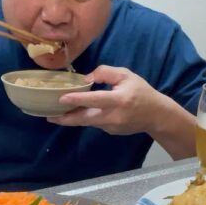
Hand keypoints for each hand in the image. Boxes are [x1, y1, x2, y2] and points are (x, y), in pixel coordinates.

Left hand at [48, 65, 169, 134]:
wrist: (156, 115)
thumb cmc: (141, 91)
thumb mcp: (126, 75)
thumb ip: (105, 73)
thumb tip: (85, 79)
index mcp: (119, 100)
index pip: (95, 100)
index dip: (77, 99)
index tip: (61, 99)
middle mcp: (114, 116)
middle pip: (85, 119)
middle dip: (65, 119)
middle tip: (49, 117)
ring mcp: (112, 126)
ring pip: (87, 122)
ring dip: (72, 119)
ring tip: (56, 114)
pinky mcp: (110, 132)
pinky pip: (95, 123)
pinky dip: (86, 118)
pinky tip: (77, 113)